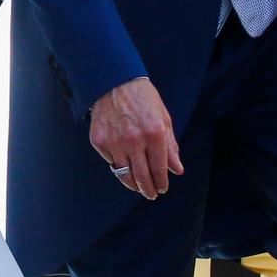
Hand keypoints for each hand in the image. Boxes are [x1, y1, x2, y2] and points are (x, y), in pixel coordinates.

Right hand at [90, 78, 182, 201]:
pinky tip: (123, 164)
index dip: (161, 182)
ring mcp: (115, 142)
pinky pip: (110, 162)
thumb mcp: (163, 118)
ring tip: (137, 187)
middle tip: (151, 195)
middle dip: (148, 189)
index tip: (162, 189)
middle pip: (142, 176)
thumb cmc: (143, 99)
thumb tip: (177, 170)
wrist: (114, 82)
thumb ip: (170, 146)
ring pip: (124, 174)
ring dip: (132, 184)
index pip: (159, 168)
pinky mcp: (100, 141)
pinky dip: (118, 165)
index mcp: (154, 133)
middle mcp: (134, 140)